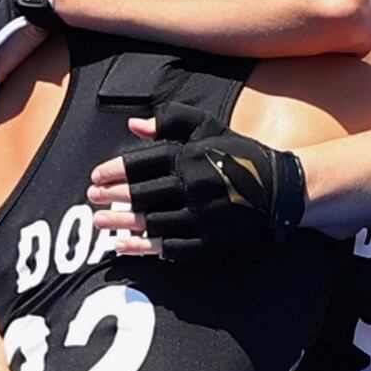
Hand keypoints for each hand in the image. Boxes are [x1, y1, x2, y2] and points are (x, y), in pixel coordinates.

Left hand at [91, 107, 304, 261]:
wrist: (279, 187)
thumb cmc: (238, 153)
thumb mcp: (207, 128)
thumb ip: (171, 121)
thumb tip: (134, 125)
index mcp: (191, 157)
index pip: (143, 164)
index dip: (115, 171)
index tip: (94, 177)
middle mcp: (195, 187)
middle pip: (144, 194)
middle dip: (113, 197)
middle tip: (91, 200)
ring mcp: (203, 217)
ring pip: (154, 222)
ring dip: (123, 223)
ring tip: (100, 223)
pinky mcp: (212, 240)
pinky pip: (173, 247)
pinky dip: (146, 248)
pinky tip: (124, 246)